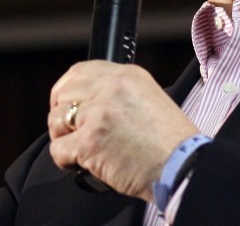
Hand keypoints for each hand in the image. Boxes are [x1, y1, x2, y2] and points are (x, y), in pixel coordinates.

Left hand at [46, 61, 197, 200]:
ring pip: (56, 119)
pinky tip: (79, 164)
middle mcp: (110, 89)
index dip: (66, 89)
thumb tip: (88, 100)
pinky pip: (58, 148)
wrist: (183, 169)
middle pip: (63, 94)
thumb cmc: (172, 144)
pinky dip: (64, 159)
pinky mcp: (90, 142)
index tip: (65, 103)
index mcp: (126, 76)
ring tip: (78, 149)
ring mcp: (98, 114)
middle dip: (62, 114)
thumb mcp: (150, 99)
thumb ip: (118, 94)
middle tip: (71, 131)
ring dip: (63, 136)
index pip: (79, 71)